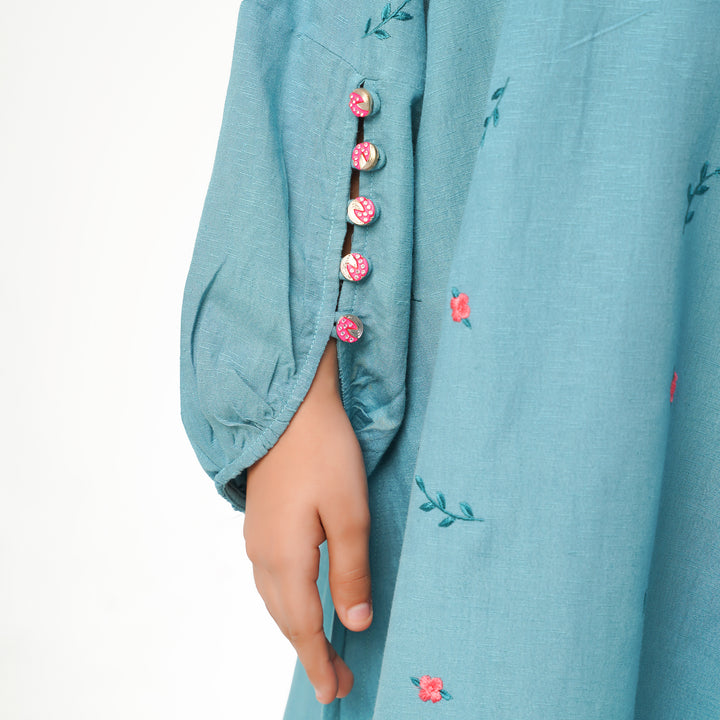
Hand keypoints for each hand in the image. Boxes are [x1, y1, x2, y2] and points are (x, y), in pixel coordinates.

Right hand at [243, 339, 371, 703]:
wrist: (289, 408)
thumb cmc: (325, 454)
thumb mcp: (350, 515)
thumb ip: (351, 572)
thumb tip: (356, 623)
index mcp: (286, 557)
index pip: (302, 626)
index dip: (319, 661)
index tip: (334, 692)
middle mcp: (263, 554)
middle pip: (284, 618)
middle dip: (310, 651)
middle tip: (336, 679)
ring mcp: (256, 537)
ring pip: (273, 599)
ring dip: (295, 628)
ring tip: (319, 647)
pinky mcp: (259, 522)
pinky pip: (269, 579)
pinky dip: (286, 602)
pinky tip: (298, 599)